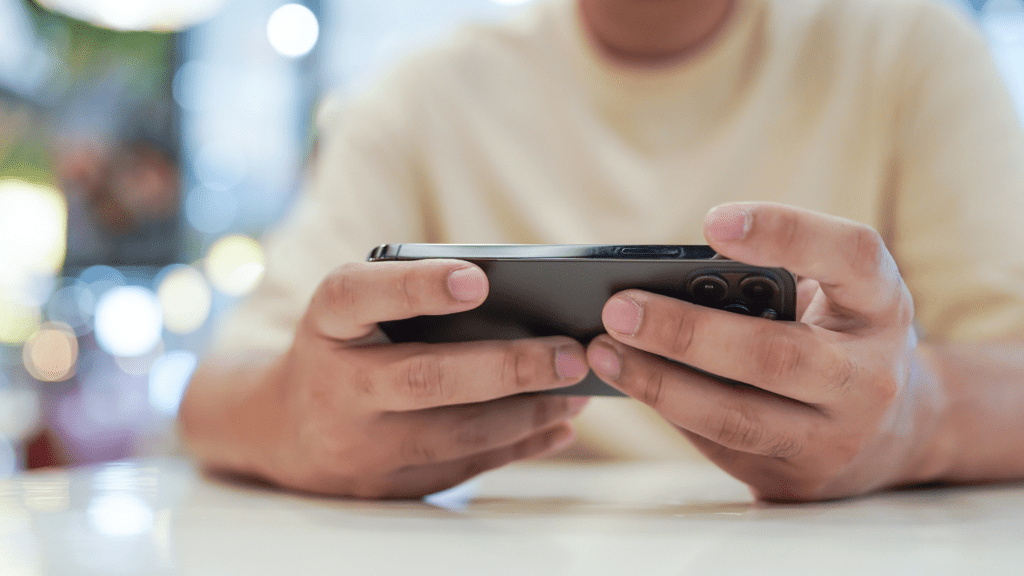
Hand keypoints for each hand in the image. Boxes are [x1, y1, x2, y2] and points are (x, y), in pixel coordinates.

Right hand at [251, 259, 588, 497]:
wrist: (281, 430)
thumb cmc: (339, 349)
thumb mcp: (351, 310)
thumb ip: (408, 294)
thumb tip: (512, 298)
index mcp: (325, 325)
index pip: (358, 296)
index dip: (416, 286)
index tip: (478, 280)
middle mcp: (335, 386)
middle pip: (423, 379)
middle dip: (505, 367)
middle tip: (569, 354)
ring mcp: (359, 445)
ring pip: (453, 434)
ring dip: (525, 412)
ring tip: (575, 390)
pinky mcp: (386, 485)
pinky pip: (462, 469)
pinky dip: (517, 446)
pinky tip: (558, 424)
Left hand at [587, 203, 944, 499]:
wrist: (891, 434)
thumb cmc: (833, 336)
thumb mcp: (829, 295)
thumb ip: (768, 281)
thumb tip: (657, 282)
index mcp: (881, 304)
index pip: (850, 256)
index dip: (784, 233)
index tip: (713, 223)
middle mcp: (871, 374)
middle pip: (778, 355)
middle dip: (688, 332)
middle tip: (619, 307)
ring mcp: (838, 436)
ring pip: (740, 416)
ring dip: (660, 383)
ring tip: (604, 351)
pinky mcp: (797, 478)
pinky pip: (721, 445)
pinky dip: (668, 409)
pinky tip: (627, 380)